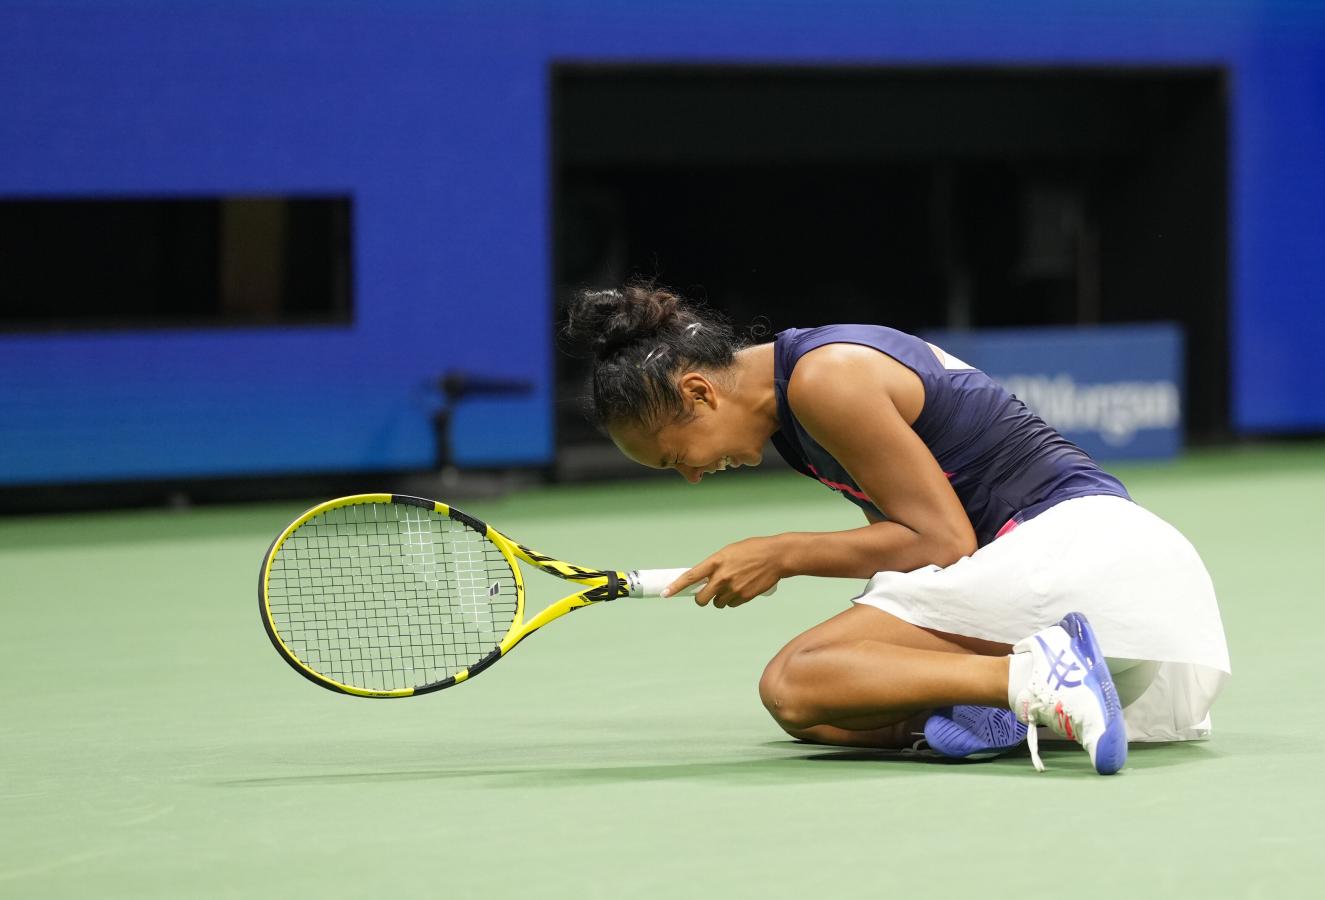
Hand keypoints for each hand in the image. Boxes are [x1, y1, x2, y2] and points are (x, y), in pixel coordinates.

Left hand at [662, 535, 786, 607]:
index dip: (676, 586)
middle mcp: (722, 577)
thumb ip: (715, 565)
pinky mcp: (744, 597)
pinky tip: (740, 589)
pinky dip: (732, 600)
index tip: (666, 594)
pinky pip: (731, 604)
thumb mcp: (729, 552)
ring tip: (730, 586)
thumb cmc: (753, 550)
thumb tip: (704, 579)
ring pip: (717, 603)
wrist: (776, 557)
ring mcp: (733, 588)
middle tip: (705, 594)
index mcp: (716, 561)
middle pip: (701, 599)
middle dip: (701, 598)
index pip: (691, 576)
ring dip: (719, 598)